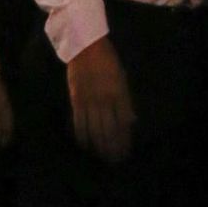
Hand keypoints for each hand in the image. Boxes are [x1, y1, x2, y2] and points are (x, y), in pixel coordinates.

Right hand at [67, 36, 134, 163]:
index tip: (125, 152)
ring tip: (102, 158)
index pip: (123, 124)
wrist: (85, 45)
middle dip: (113, 148)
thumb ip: (125, 101)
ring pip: (95, 131)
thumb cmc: (107, 60)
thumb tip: (131, 121)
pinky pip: (79, 124)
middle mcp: (105, 100)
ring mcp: (90, 101)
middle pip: (109, 131)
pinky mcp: (76, 100)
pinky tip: (86, 146)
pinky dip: (83, 137)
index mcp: (119, 94)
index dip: (124, 140)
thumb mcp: (122, 78)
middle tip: (114, 161)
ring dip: (99, 147)